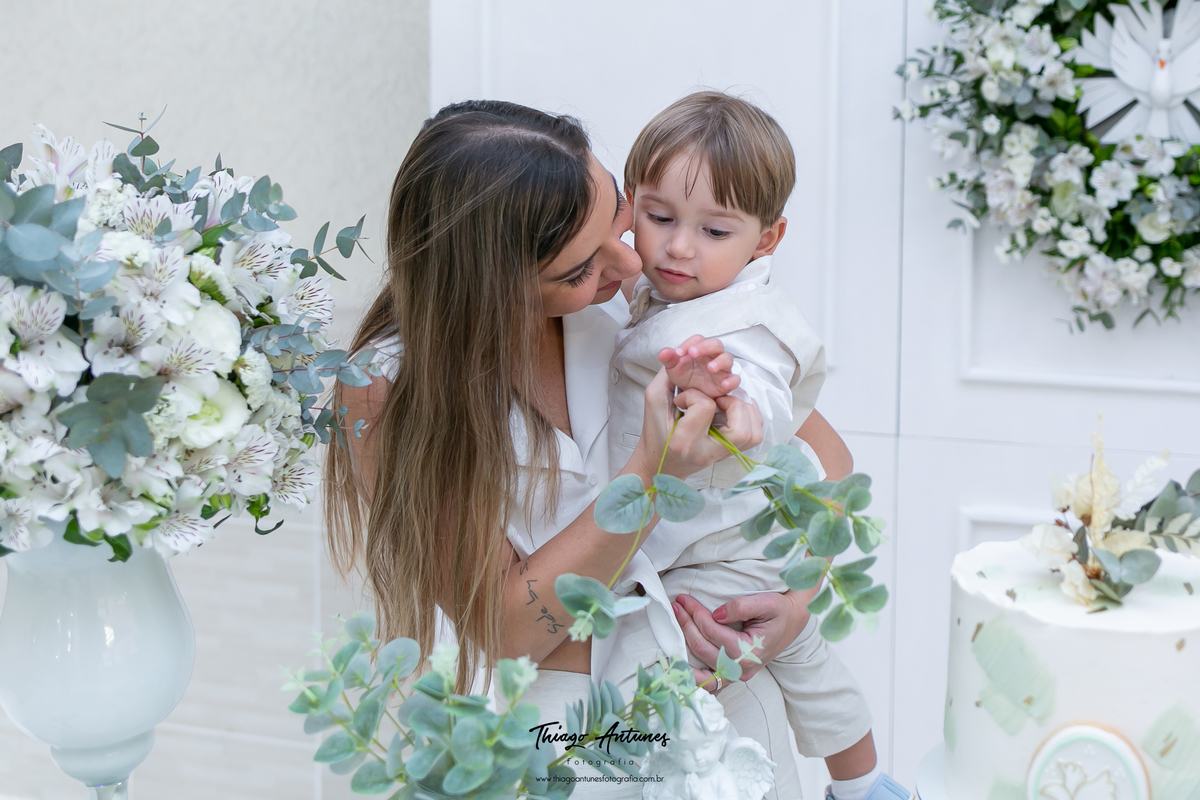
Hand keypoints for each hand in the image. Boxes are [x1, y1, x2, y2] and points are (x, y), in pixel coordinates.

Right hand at [628, 370, 761, 480]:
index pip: (705, 407)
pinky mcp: (733, 453)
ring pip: (753, 433)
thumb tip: (675, 352)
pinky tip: (734, 410)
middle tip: (714, 399)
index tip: (682, 401)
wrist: (660, 466)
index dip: (694, 395)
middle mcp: (709, 452)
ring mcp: (723, 456)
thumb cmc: (655, 435)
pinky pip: (754, 435)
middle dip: (731, 403)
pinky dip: (749, 417)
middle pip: (741, 428)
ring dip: (744, 409)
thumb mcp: (653, 403)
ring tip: (725, 403)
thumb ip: (665, 377)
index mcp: (685, 441)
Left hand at [658, 335, 739, 398]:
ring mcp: (722, 369)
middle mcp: (713, 356)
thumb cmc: (685, 376)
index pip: (698, 339)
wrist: (692, 395)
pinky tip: (724, 384)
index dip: (689, 343)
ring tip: (710, 368)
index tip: (678, 353)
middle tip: (693, 353)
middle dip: (705, 347)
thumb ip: (669, 359)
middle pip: (716, 344)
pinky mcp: (727, 382)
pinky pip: (735, 379)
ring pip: (727, 359)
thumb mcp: (674, 368)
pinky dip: (732, 380)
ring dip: (720, 361)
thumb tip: (663, 352)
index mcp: (700, 350)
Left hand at [671, 590, 812, 680]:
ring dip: (683, 647)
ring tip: (674, 627)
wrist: (791, 622)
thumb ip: (740, 607)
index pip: (712, 631)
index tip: (684, 599)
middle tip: (676, 606)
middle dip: (686, 625)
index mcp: (749, 651)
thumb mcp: (765, 603)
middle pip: (702, 648)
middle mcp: (742, 669)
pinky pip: (709, 684)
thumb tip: (715, 615)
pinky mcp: (733, 676)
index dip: (695, 614)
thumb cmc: (779, 611)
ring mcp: (737, 676)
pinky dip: (692, 677)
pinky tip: (678, 664)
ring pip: (700, 669)